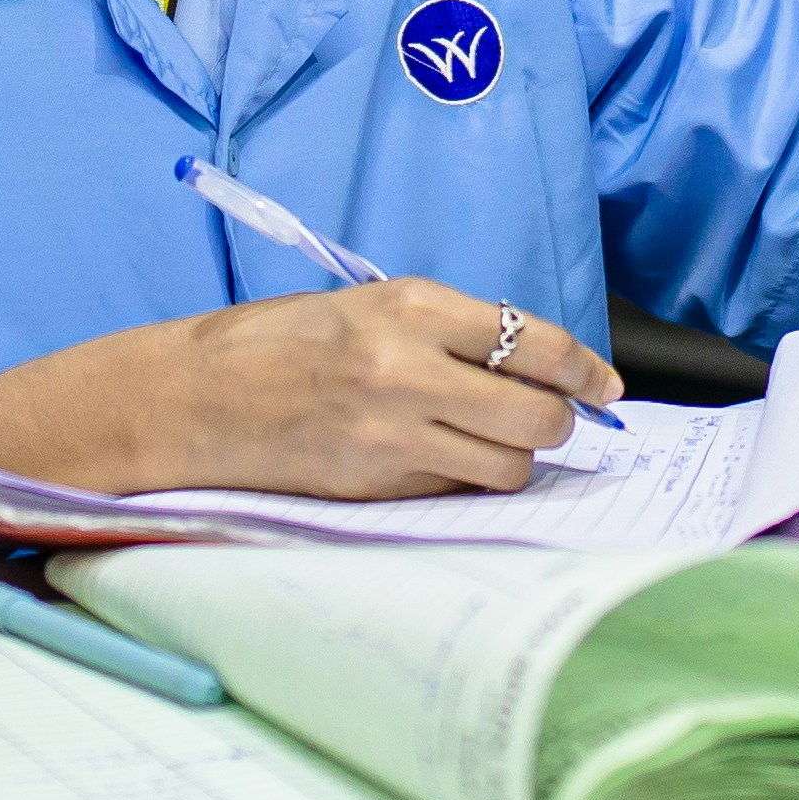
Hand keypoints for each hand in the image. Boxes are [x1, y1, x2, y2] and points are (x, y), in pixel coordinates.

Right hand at [107, 278, 619, 497]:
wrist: (193, 399)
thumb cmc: (275, 344)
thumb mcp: (366, 308)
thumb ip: (446, 331)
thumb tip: (529, 363)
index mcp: (413, 309)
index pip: (537, 343)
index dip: (586, 370)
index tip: (605, 385)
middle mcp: (411, 371)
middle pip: (540, 417)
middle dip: (557, 422)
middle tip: (546, 417)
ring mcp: (395, 436)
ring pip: (509, 466)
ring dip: (512, 460)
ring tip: (486, 443)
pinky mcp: (378, 488)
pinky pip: (456, 491)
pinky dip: (462, 480)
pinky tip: (435, 460)